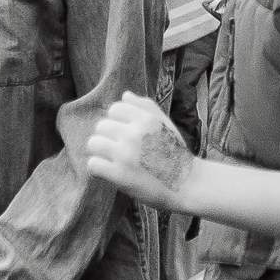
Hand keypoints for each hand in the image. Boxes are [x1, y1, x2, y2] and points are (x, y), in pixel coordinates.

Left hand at [84, 91, 197, 209]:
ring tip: (112, 161)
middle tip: (120, 150)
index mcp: (146, 119)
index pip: (115, 109)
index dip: (118, 121)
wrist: (186, 184)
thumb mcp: (165, 125)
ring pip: (94, 143)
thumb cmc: (175, 153)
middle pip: (102, 126)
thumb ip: (146, 107)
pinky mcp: (120, 175)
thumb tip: (125, 95)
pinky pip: (93, 164)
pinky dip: (98, 169)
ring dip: (100, 153)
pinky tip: (108, 173)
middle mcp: (135, 134)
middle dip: (109, 137)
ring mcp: (126, 154)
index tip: (125, 134)